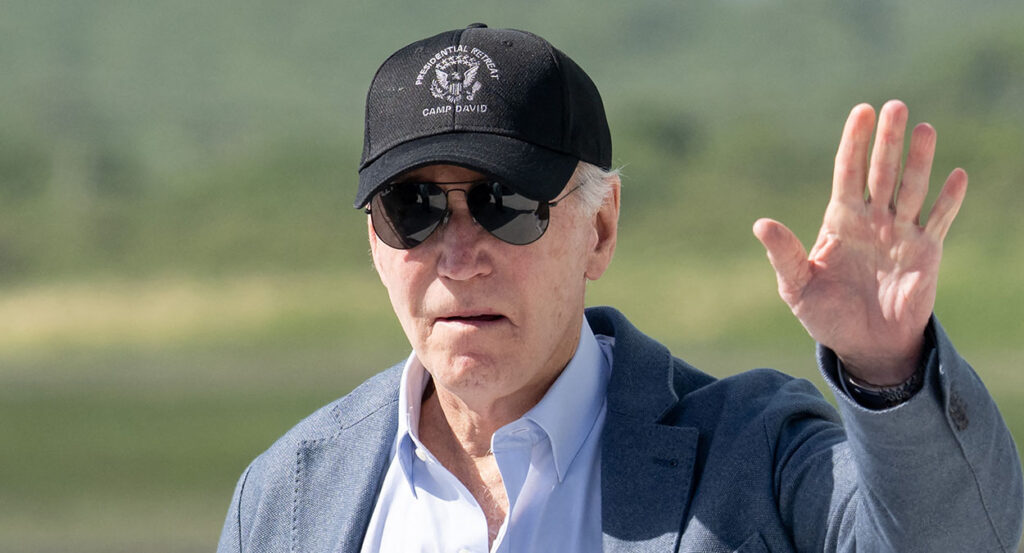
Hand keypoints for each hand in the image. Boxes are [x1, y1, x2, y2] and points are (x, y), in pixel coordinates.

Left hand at [753, 100, 966, 384]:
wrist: (864, 345)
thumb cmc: (826, 315)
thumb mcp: (797, 287)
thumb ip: (784, 254)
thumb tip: (761, 224)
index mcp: (840, 221)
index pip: (848, 173)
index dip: (854, 143)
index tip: (861, 112)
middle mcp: (872, 220)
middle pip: (882, 172)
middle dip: (887, 140)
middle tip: (895, 106)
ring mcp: (900, 233)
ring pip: (912, 188)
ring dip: (919, 160)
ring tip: (924, 129)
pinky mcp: (925, 252)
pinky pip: (939, 220)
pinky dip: (948, 199)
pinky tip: (956, 175)